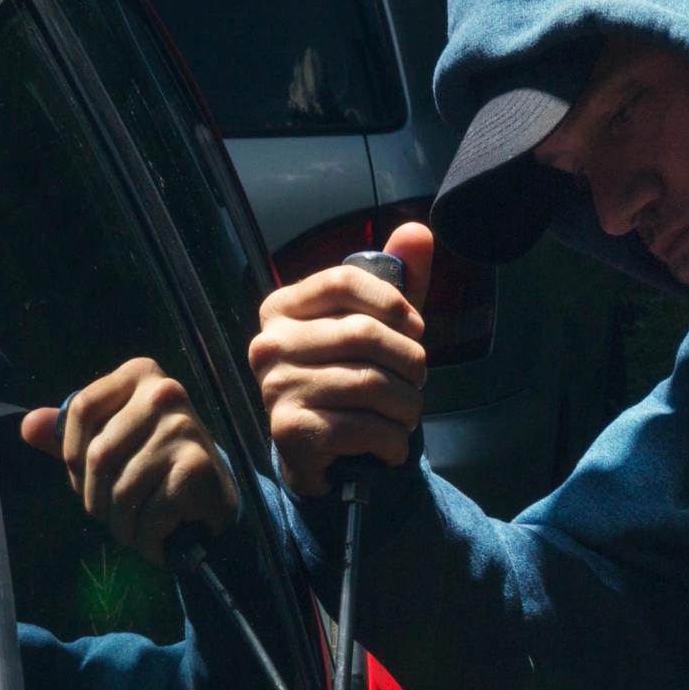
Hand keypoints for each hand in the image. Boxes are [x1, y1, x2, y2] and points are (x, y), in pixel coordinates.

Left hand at [20, 358, 234, 564]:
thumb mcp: (114, 439)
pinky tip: (154, 540)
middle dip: (95, 499)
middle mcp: (164, 393)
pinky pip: (149, 512)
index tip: (82, 478)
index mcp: (139, 375)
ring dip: (120, 524)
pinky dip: (146, 538)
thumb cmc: (155, 463)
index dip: (70, 453)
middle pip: (98, 454)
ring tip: (131, 532)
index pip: (80, 408)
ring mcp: (184, 429)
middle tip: (108, 516)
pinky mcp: (196, 467)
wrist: (214, 494)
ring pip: (121, 489)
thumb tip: (27, 426)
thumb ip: (71, 433)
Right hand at [249, 218, 433, 494]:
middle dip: (410, 362)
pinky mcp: (290, 431)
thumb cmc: (351, 383)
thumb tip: (419, 232)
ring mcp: (275, 387)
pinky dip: (393, 441)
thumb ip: (397, 283)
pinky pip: (364, 427)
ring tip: (405, 415)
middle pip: (363, 333)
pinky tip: (389, 445)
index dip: (393, 302)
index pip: (343, 280)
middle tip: (417, 381)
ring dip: (407, 406)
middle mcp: (269, 344)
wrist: (323, 457)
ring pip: (370, 384)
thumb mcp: (376, 329)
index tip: (415, 329)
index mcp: (283, 309)